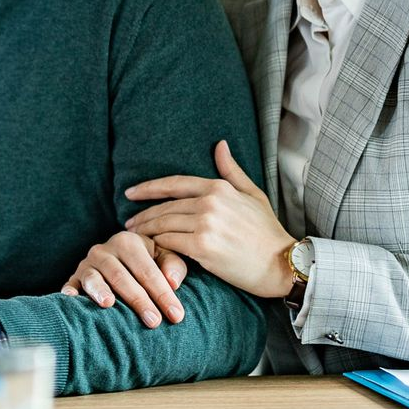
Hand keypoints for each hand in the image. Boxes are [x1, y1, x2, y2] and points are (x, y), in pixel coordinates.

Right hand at [60, 231, 189, 327]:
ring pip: (94, 279)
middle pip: (122, 277)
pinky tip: (72, 299)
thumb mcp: (164, 256)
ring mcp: (86, 264)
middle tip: (154, 321)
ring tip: (109, 304)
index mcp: (128, 242)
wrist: (120, 257)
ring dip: (101, 291)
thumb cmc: (147, 260)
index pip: (148, 271)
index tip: (176, 315)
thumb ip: (173, 265)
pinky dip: (70, 291)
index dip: (163, 293)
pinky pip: (71, 285)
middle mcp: (104, 250)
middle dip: (139, 300)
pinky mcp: (74, 278)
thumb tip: (173, 282)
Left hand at [124, 141, 295, 298]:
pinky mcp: (202, 247)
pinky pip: (169, 243)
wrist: (280, 263)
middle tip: (128, 224)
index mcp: (219, 188)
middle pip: (164, 207)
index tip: (130, 193)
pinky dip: (156, 246)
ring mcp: (205, 224)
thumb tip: (220, 145)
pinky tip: (149, 251)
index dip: (148, 188)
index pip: (173, 184)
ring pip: (163, 225)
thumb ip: (231, 171)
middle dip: (142, 216)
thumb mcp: (252, 194)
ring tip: (134, 238)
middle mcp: (210, 203)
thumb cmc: (267, 231)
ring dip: (146, 232)